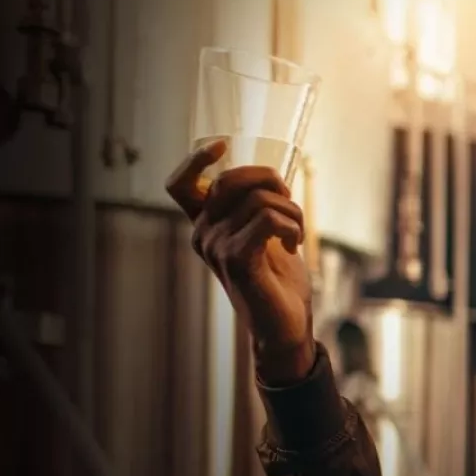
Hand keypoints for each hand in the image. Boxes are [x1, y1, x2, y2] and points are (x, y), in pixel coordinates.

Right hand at [165, 140, 314, 382]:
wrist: (284, 329)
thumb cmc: (277, 282)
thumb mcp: (264, 237)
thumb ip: (255, 209)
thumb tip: (268, 176)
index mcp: (205, 226)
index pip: (179, 184)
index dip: (196, 159)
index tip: (222, 146)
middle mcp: (203, 234)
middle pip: (231, 179)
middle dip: (270, 180)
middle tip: (289, 205)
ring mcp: (216, 247)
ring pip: (259, 199)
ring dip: (291, 211)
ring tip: (296, 234)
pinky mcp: (237, 260)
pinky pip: (268, 218)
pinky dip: (291, 225)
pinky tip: (294, 243)